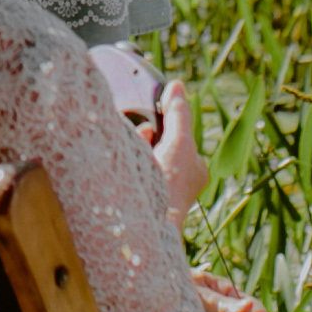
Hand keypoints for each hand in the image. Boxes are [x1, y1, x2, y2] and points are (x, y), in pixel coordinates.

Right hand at [136, 77, 207, 219]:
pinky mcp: (137, 196)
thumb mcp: (179, 143)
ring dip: (134, 147)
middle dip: (148, 135)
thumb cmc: (170, 186)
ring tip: (129, 146)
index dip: (166, 125)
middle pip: (160, 145)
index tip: (153, 116)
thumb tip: (177, 86)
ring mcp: (155, 190)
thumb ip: (178, 114)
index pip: (179, 138)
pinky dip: (124, 160)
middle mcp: (177, 182)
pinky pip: (130, 168)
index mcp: (193, 171)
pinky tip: (119, 157)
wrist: (145, 225)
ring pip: (143, 156)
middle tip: (141, 132)